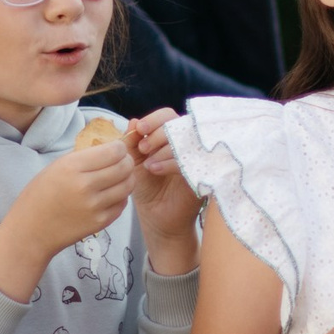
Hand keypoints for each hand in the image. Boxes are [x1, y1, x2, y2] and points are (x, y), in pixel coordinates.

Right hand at [0, 143, 136, 301]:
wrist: (31, 231)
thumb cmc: (40, 196)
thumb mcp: (56, 167)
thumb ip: (83, 158)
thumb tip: (110, 148)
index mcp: (72, 168)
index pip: (113, 151)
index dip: (120, 147)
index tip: (117, 148)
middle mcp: (85, 186)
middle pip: (124, 167)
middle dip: (127, 161)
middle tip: (122, 161)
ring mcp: (95, 206)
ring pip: (128, 185)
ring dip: (127, 178)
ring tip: (118, 177)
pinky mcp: (101, 222)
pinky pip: (122, 204)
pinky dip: (121, 196)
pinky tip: (111, 194)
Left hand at [125, 108, 201, 274]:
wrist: (157, 217)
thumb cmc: (147, 188)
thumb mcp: (135, 162)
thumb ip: (132, 142)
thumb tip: (133, 121)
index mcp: (171, 137)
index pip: (168, 116)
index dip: (154, 119)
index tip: (139, 129)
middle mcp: (187, 144)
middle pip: (178, 123)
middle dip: (157, 133)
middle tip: (143, 149)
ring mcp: (196, 158)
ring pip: (183, 140)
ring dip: (161, 149)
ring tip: (148, 165)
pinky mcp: (201, 173)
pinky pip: (187, 160)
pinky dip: (168, 163)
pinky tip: (155, 171)